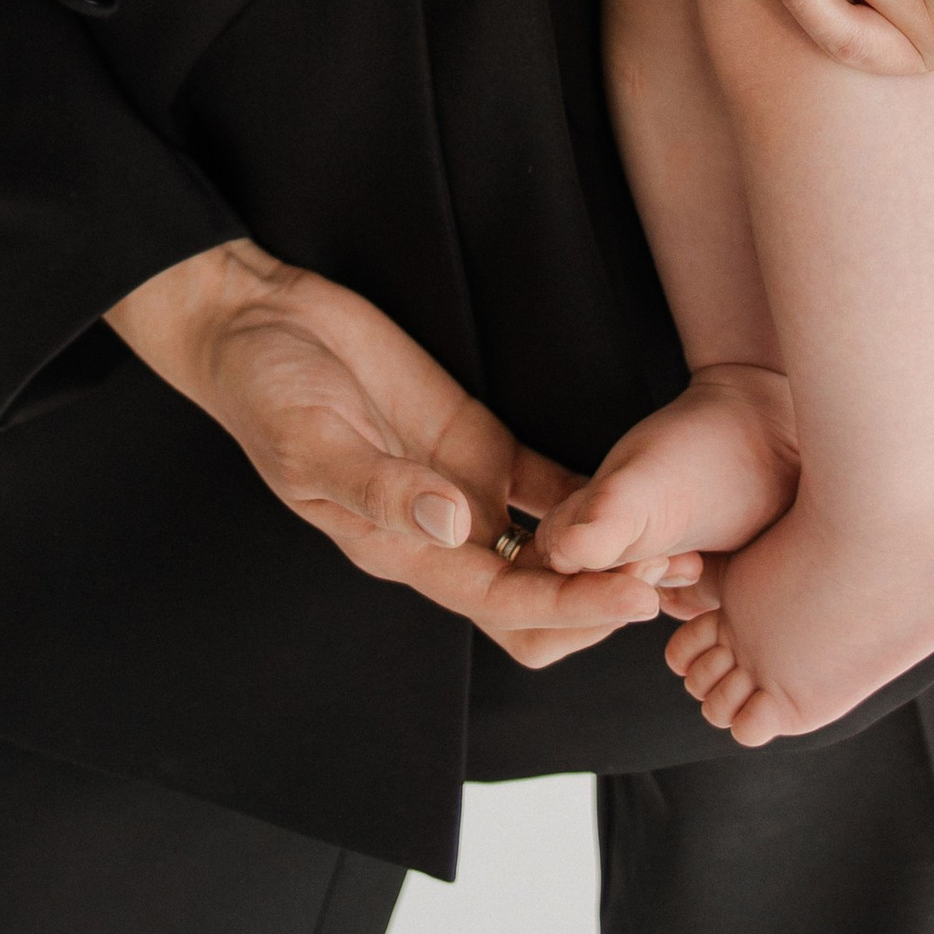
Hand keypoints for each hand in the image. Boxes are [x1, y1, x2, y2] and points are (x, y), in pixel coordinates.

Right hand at [106, 241, 677, 668]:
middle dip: (605, 599)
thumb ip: (380, 488)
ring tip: (677, 545)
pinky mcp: (474, 438)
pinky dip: (589, 497)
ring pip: (551, 549)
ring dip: (606, 557)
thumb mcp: (312, 441)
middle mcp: (442, 534)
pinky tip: (636, 491)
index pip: (505, 606)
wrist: (256, 325)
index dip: (572, 609)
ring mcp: (462, 487)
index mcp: (401, 552)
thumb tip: (456, 530)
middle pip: (539, 599)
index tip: (633, 597)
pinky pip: (544, 484)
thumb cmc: (267, 391)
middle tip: (675, 575)